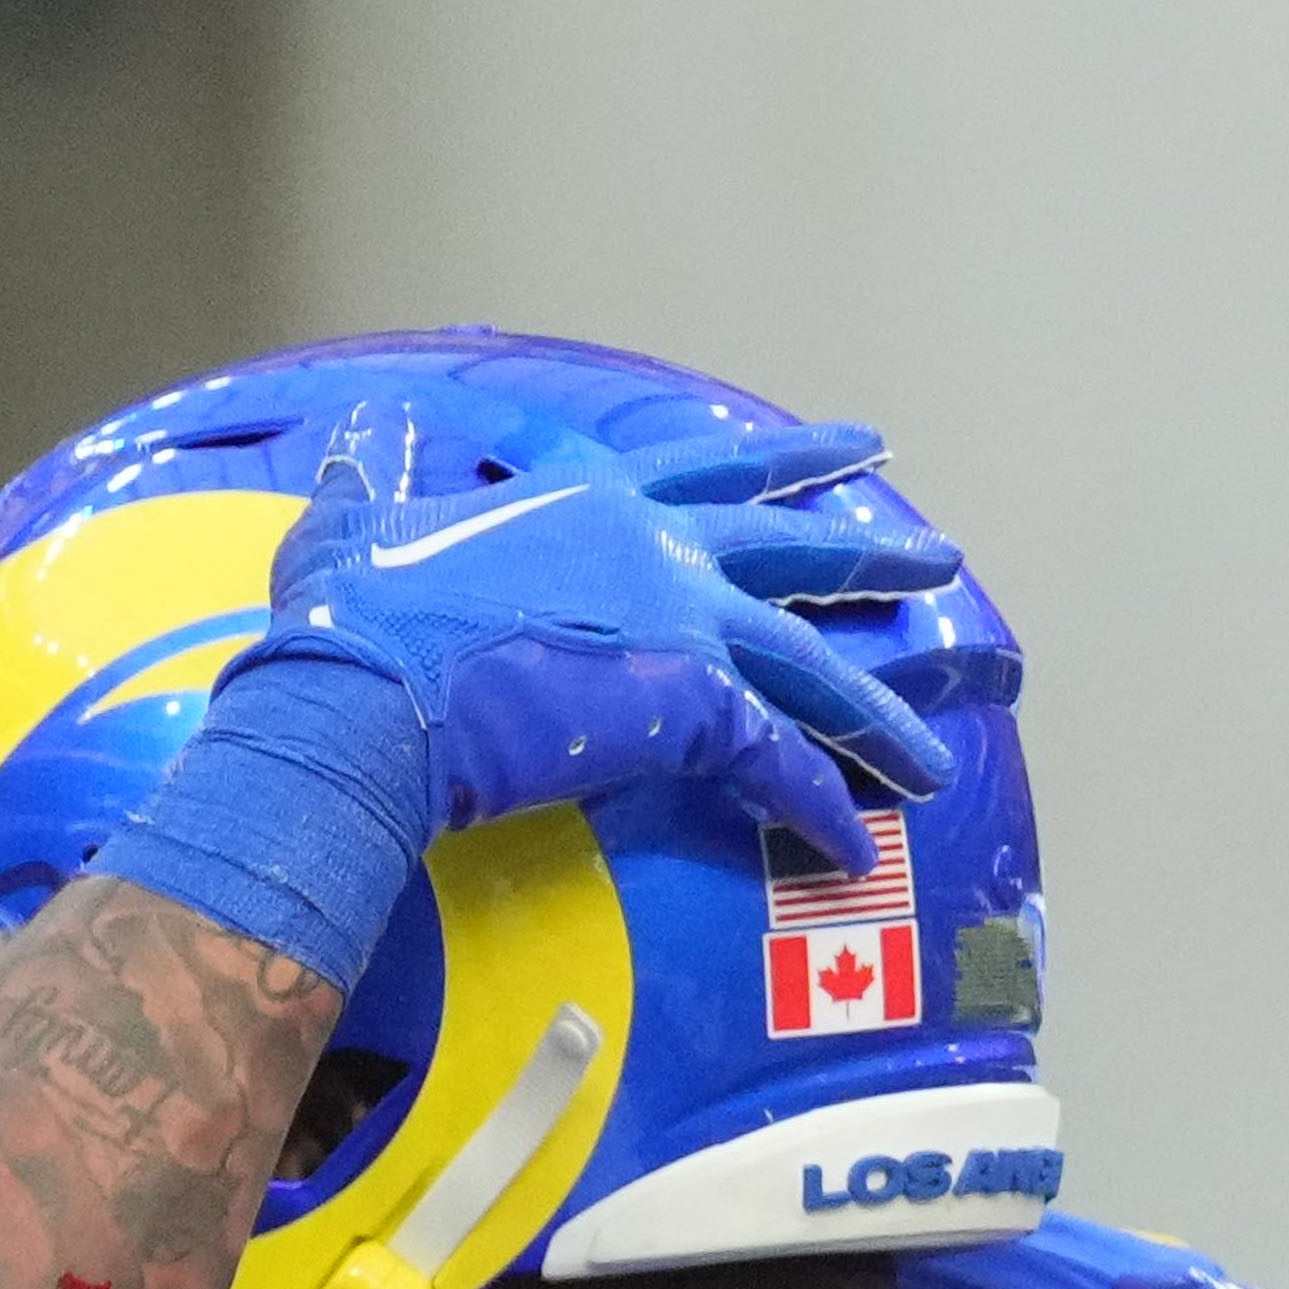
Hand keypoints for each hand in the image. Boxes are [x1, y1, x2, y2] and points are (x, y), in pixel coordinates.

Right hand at [243, 409, 975, 865]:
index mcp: (594, 502)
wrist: (370, 686)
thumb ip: (368, 485)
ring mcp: (682, 622)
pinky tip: (853, 844)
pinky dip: (821, 807)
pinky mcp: (692, 706)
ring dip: (880, 716)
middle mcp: (657, 547)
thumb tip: (352, 444)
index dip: (793, 462)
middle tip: (937, 559)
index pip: (717, 472)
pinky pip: (783, 764)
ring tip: (935, 758)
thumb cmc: (355, 617)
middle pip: (796, 548)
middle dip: (874, 555)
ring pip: (814, 669)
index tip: (859, 450)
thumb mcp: (352, 528)